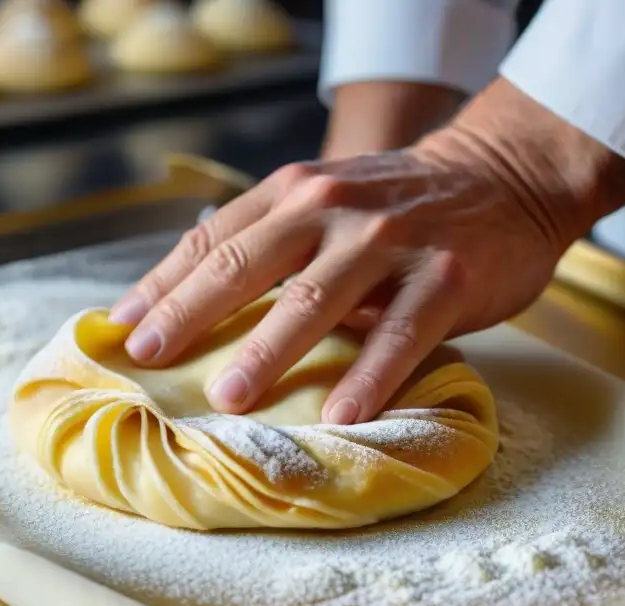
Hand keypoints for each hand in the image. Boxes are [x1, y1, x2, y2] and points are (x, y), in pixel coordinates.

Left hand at [109, 78, 624, 423]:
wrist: (503, 173)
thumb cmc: (399, 202)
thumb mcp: (326, 199)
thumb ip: (271, 239)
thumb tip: (193, 301)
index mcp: (295, 191)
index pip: (212, 239)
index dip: (162, 285)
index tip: (121, 331)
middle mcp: (333, 208)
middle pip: (246, 265)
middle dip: (190, 316)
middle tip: (148, 363)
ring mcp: (389, 241)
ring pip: (315, 299)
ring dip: (267, 351)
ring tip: (228, 398)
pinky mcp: (445, 277)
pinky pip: (400, 334)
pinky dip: (370, 375)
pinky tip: (341, 413)